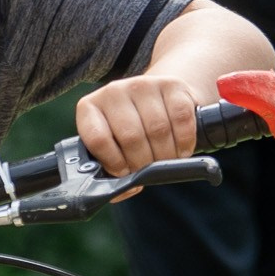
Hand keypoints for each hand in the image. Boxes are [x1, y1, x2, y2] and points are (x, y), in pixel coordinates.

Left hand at [76, 71, 198, 175]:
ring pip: (157, 129)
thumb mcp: (114, 147)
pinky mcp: (171, 84)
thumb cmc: (133, 132)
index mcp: (90, 109)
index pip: (97, 139)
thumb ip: (112, 170)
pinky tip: (181, 150)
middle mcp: (113, 92)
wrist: (159, 99)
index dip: (113, 163)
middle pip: (131, 137)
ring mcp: (143, 85)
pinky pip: (181, 118)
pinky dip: (184, 142)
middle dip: (143, 163)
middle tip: (149, 170)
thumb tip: (122, 191)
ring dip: (165, 155)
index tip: (125, 173)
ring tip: (165, 162)